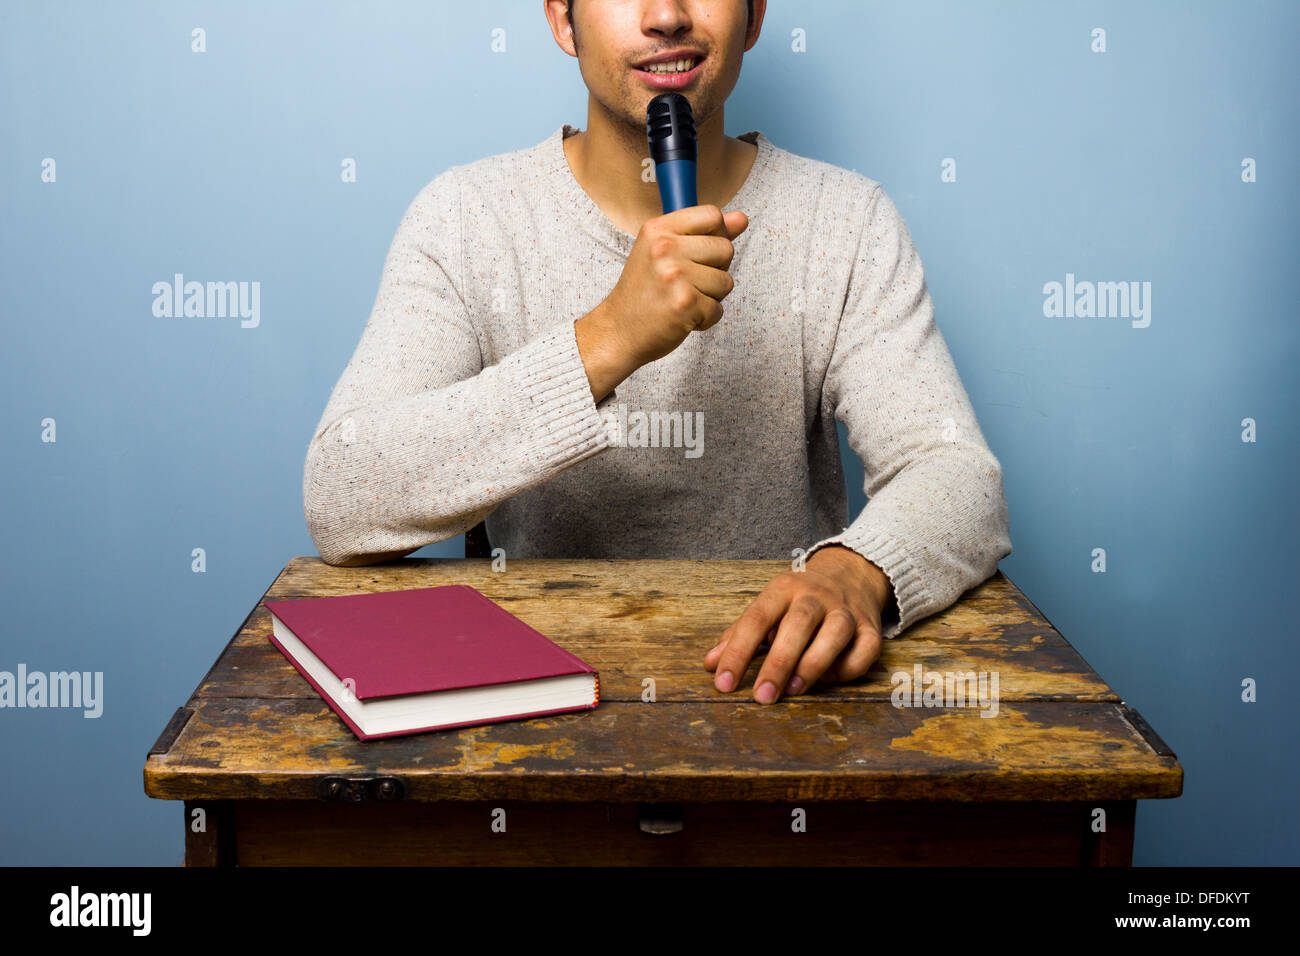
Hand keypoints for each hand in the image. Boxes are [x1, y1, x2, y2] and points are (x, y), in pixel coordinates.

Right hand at [575, 204, 747, 400]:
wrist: (618, 330)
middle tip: (686, 283)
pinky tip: (682, 317)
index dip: (716, 234)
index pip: (712, 214)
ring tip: (683, 300)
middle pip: (725, 249)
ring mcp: (675, 275)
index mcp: (658, 229)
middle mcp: (665, 248)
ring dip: (711, 297)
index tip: (699, 252)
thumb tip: (742, 219)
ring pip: (726, 282)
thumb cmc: (644, 292)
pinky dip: (705, 319)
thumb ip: (704, 234)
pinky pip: (718, 309)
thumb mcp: (663, 252)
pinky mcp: (685, 303)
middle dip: (715, 270)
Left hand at [704, 545, 892, 702]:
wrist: (849, 575)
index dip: (737, 652)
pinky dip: (849, 668)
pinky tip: (829, 679)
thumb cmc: (796, 601)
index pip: (756, 619)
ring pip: (835, 633)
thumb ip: (737, 635)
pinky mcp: (871, 627)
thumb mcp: (766, 608)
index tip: (723, 684)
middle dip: (778, 662)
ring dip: (814, 663)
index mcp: (782, 589)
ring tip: (794, 690)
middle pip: (798, 624)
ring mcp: (846, 610)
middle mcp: (816, 596)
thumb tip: (710, 665)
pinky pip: (865, 649)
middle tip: (762, 696)